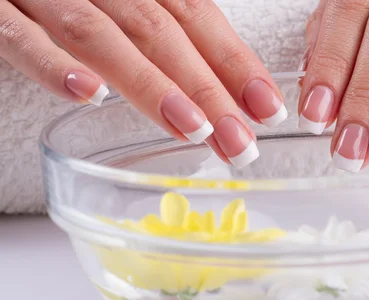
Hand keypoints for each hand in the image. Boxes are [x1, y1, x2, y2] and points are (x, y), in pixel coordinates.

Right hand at [0, 0, 287, 167]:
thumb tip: (204, 76)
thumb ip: (153, 23)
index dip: (233, 60)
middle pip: (159, 31)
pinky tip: (88, 94)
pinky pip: (15, 33)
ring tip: (192, 128)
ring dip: (149, 83)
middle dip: (207, 88)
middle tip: (241, 141)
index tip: (268, 107)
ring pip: (99, 34)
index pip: (194, 14)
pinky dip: (50, 62)